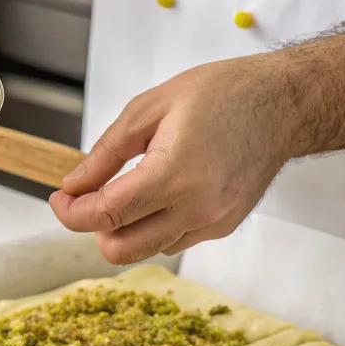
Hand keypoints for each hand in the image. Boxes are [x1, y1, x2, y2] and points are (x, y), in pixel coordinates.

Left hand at [50, 56, 293, 262]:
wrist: (284, 104)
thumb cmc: (222, 94)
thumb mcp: (150, 109)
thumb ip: (105, 154)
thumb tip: (73, 185)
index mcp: (173, 174)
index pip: (106, 215)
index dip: (71, 213)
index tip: (60, 200)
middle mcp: (195, 208)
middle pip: (120, 250)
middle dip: (94, 229)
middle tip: (88, 200)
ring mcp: (211, 222)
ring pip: (145, 250)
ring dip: (123, 230)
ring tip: (125, 192)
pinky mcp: (221, 227)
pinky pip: (172, 241)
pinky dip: (153, 226)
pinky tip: (160, 194)